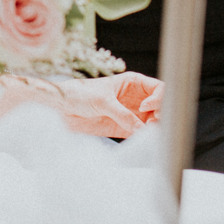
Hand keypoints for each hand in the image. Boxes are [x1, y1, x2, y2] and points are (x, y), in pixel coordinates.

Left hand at [46, 72, 162, 138]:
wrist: (61, 109)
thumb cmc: (79, 94)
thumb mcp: (102, 101)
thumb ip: (122, 115)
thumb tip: (141, 129)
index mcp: (133, 83)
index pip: (159, 88)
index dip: (159, 99)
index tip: (146, 108)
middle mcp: (136, 98)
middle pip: (161, 107)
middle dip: (161, 115)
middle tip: (152, 124)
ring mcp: (132, 114)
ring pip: (154, 122)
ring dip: (155, 129)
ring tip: (145, 133)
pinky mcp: (125, 129)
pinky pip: (141, 134)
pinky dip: (145, 139)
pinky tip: (141, 141)